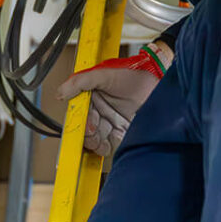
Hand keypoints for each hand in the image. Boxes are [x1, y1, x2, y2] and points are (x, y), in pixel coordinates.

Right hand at [55, 46, 169, 156]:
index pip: (79, 115)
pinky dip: (108, 147)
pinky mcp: (123, 132)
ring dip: (96, 144)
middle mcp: (100, 111)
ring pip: (97, 140)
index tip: (84, 127)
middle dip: (87, 135)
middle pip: (86, 130)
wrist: (159, 85)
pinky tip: (110, 144)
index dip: (79, 123)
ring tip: (101, 143)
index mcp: (92, 98)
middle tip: (94, 134)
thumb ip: (81, 81)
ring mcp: (111, 122)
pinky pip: (111, 145)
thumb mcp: (104, 74)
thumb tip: (61, 93)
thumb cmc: (133, 75)